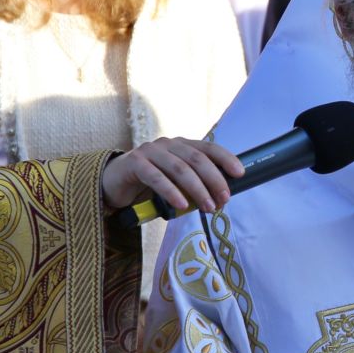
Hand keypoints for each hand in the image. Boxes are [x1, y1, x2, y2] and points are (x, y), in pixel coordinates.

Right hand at [99, 138, 243, 213]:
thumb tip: (220, 197)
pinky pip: (156, 178)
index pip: (208, 148)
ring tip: (208, 207)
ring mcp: (150, 151)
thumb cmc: (149, 184)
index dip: (226, 159)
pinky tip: (182, 205)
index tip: (240, 174)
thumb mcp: (175, 181)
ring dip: (197, 190)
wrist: (113, 183)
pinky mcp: (135, 163)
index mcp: (181, 145)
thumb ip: (193, 183)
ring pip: (179, 169)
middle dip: (214, 180)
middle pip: (197, 159)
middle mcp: (168, 144)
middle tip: (224, 200)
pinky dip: (171, 192)